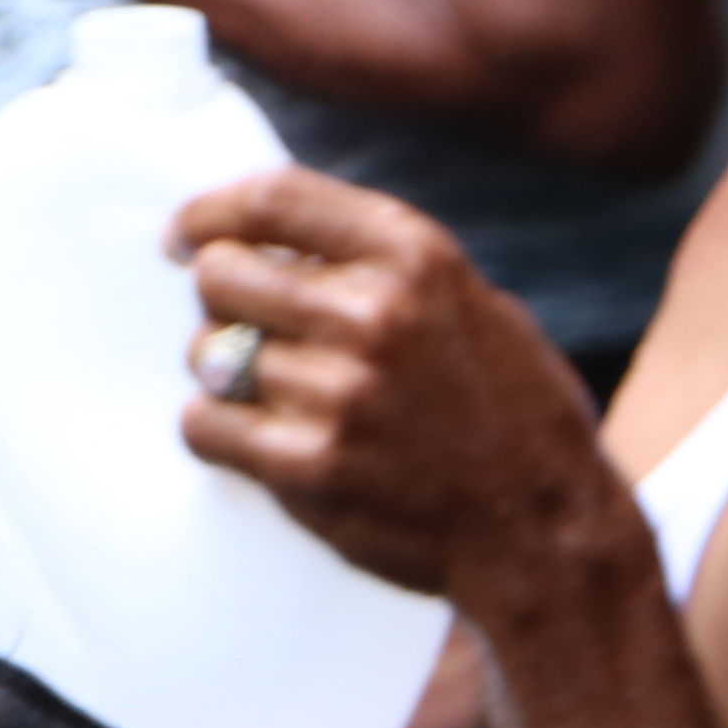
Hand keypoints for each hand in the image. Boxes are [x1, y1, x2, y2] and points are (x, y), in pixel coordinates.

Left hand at [173, 166, 632, 607]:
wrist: (544, 528)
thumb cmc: (511, 412)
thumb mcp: (470, 304)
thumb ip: (381, 269)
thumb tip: (275, 245)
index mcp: (414, 256)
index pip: (274, 199)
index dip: (209, 213)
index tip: (184, 235)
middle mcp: (373, 313)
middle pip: (222, 276)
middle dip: (217, 300)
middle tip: (236, 329)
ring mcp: (338, 392)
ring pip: (207, 356)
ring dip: (222, 374)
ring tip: (272, 395)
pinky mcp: (310, 465)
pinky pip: (205, 425)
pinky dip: (216, 430)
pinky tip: (253, 437)